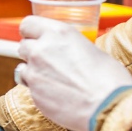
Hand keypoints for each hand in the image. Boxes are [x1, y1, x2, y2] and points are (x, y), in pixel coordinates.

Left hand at [17, 15, 131, 130]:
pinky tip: (56, 94)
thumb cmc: (109, 78)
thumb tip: (65, 52)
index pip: (27, 24)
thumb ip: (69, 47)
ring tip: (54, 80)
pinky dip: (38, 89)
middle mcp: (41, 49)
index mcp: (58, 33)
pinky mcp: (32, 92)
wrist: (109, 106)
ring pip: (22, 67)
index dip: (31, 32)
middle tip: (49, 62)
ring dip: (33, 72)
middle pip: (23, 46)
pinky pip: (29, 87)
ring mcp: (34, 71)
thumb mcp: (91, 50)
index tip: (35, 38)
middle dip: (33, 53)